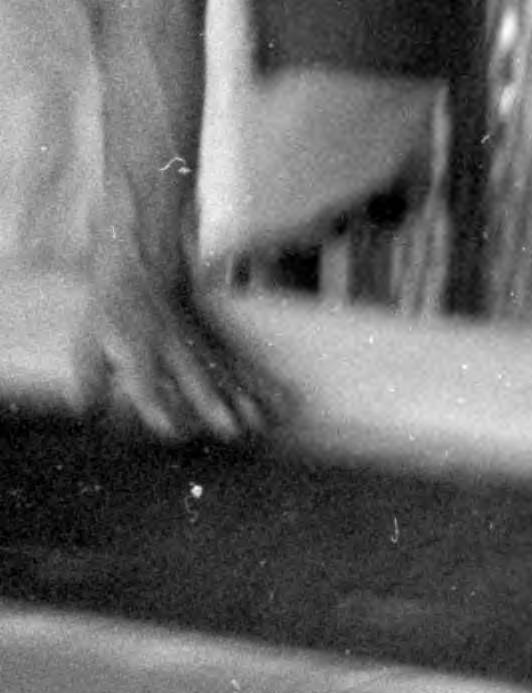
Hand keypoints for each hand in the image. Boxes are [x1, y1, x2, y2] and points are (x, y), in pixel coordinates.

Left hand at [74, 230, 276, 445]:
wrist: (146, 264)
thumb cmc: (114, 310)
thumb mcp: (89, 339)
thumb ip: (90, 379)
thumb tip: (85, 412)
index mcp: (136, 348)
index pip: (144, 379)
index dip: (155, 403)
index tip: (171, 427)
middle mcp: (170, 348)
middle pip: (194, 377)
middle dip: (213, 402)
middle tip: (232, 428)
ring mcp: (197, 344)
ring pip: (225, 372)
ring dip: (245, 398)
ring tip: (261, 422)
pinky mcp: (215, 343)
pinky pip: (242, 366)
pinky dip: (264, 386)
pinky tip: (285, 403)